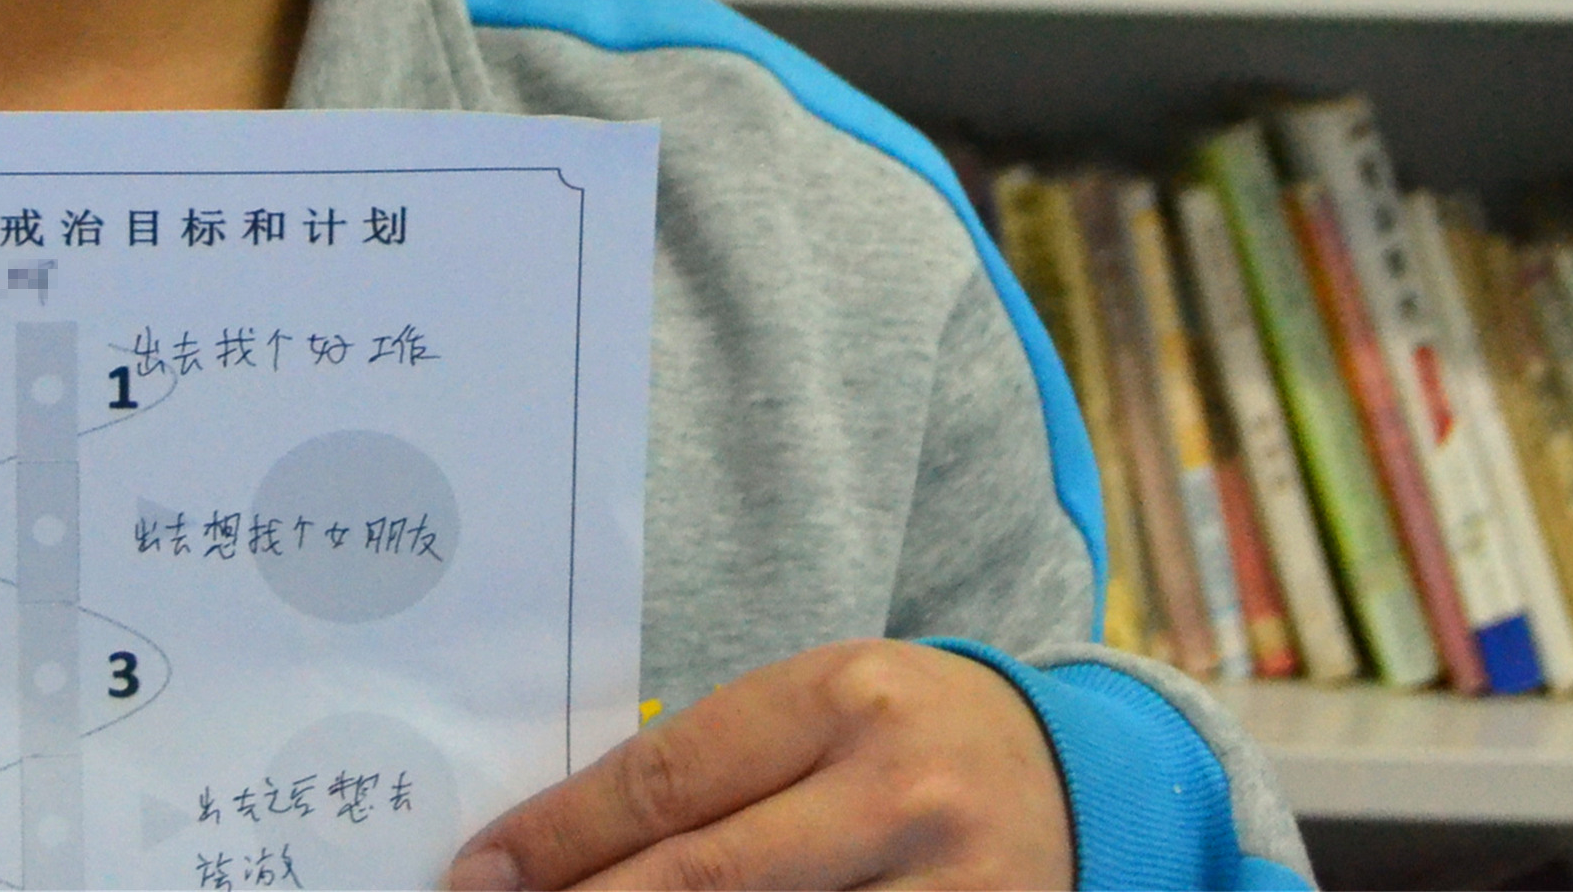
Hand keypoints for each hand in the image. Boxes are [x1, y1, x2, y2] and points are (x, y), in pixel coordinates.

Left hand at [439, 640, 1070, 890]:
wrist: (1091, 782)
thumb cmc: (916, 736)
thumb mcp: (827, 707)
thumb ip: (723, 766)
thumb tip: (570, 845)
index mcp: (845, 698)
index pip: (670, 779)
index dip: (561, 836)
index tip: (480, 873)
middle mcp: (897, 794)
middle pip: (704, 878)